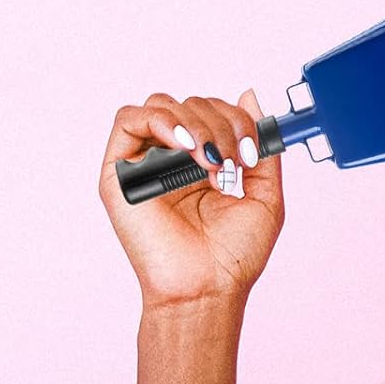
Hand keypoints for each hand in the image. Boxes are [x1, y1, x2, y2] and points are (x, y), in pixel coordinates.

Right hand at [98, 86, 284, 310]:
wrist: (209, 287)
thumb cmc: (234, 255)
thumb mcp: (265, 195)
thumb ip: (262, 146)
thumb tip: (249, 95)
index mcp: (204, 164)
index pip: (214, 112)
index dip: (237, 120)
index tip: (253, 152)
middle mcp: (172, 160)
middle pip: (191, 104)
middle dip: (221, 123)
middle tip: (233, 160)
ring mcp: (145, 164)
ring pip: (163, 105)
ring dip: (196, 123)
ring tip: (212, 160)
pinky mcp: (119, 173)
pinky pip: (128, 119)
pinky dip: (161, 121)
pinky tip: (186, 148)